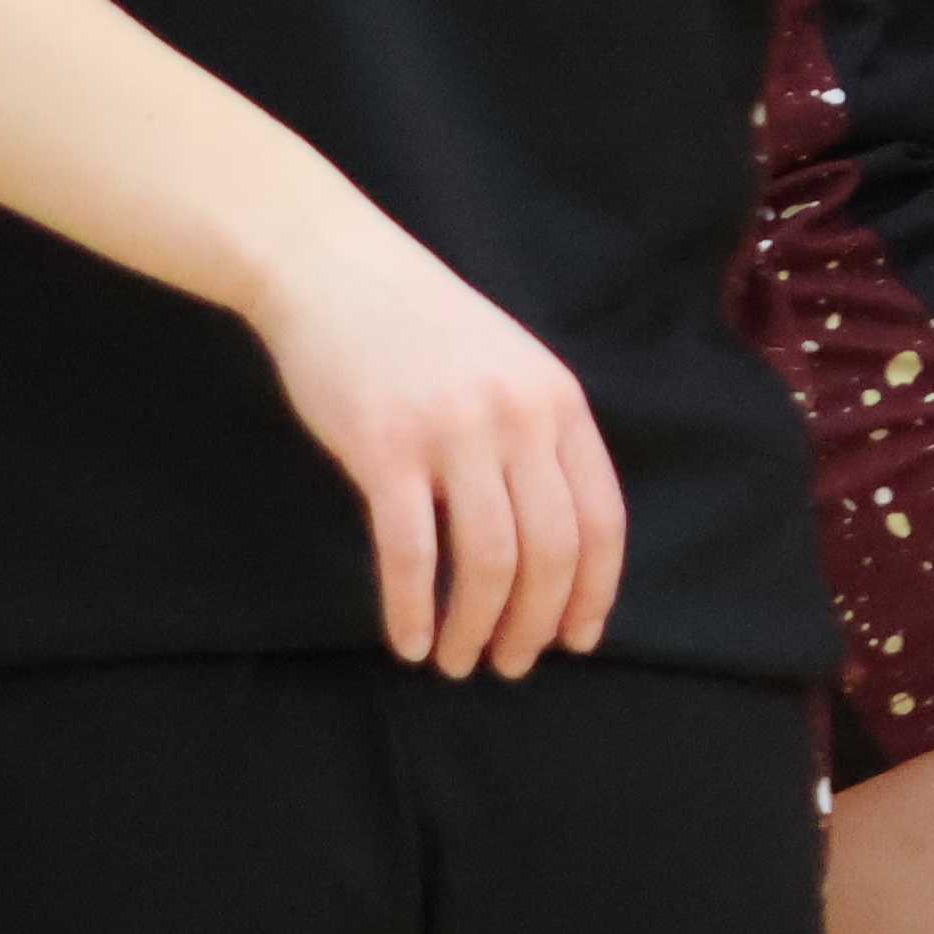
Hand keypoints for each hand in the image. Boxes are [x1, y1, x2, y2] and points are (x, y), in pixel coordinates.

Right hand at [247, 217, 630, 674]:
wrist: (332, 267)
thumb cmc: (419, 324)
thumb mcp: (507, 365)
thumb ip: (536, 440)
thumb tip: (554, 550)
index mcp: (557, 400)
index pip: (601, 518)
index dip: (593, 591)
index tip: (576, 640)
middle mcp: (518, 417)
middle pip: (550, 551)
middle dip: (535, 624)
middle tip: (511, 666)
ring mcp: (452, 432)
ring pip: (488, 561)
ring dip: (477, 628)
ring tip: (459, 660)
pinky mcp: (385, 448)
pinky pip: (411, 552)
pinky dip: (413, 609)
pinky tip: (407, 641)